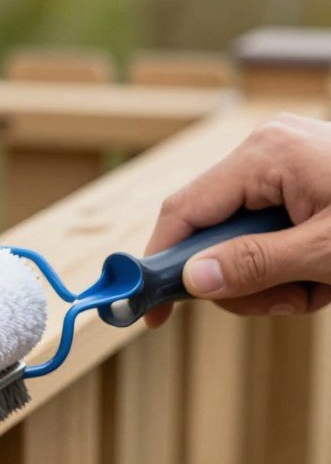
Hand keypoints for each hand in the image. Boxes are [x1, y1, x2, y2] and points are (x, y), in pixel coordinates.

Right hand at [144, 113, 330, 326]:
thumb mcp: (327, 253)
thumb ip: (254, 265)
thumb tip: (191, 282)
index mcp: (265, 156)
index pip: (183, 212)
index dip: (160, 263)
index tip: (150, 311)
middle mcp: (267, 152)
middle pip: (210, 231)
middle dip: (240, 280)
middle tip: (282, 303)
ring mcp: (285, 166)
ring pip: (239, 241)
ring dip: (272, 281)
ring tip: (318, 290)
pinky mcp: (302, 183)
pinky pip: (268, 233)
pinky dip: (290, 266)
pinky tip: (325, 277)